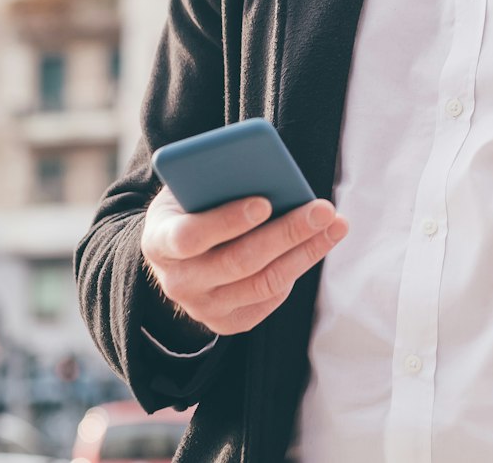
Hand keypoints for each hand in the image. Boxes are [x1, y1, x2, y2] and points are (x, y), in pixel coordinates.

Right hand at [140, 189, 349, 336]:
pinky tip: (316, 245)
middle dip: (286, 233)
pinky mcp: (226, 323)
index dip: (228, 221)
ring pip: (263, 283)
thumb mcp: (189, 186)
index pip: (191, 236)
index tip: (265, 202)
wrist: (175, 250)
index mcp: (159, 242)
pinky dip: (296, 269)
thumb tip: (265, 169)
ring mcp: (201, 308)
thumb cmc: (190, 205)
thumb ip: (216, 180)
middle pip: (239, 262)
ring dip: (305, 252)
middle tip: (322, 209)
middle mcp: (177, 282)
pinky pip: (269, 299)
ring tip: (334, 225)